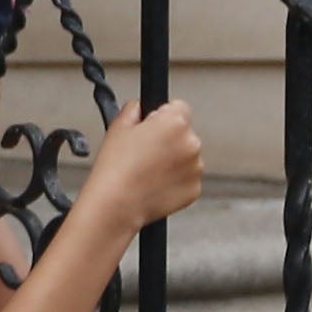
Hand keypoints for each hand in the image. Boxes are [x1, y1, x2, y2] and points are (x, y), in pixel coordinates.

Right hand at [75, 99, 206, 237]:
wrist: (116, 204)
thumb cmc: (115, 169)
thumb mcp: (118, 126)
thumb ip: (134, 109)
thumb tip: (139, 108)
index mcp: (174, 122)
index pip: (179, 107)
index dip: (162, 116)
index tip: (152, 127)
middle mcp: (191, 143)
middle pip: (183, 133)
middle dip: (168, 140)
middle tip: (145, 152)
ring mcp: (195, 168)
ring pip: (186, 157)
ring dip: (173, 161)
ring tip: (147, 171)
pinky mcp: (194, 189)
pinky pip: (187, 179)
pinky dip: (175, 181)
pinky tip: (154, 184)